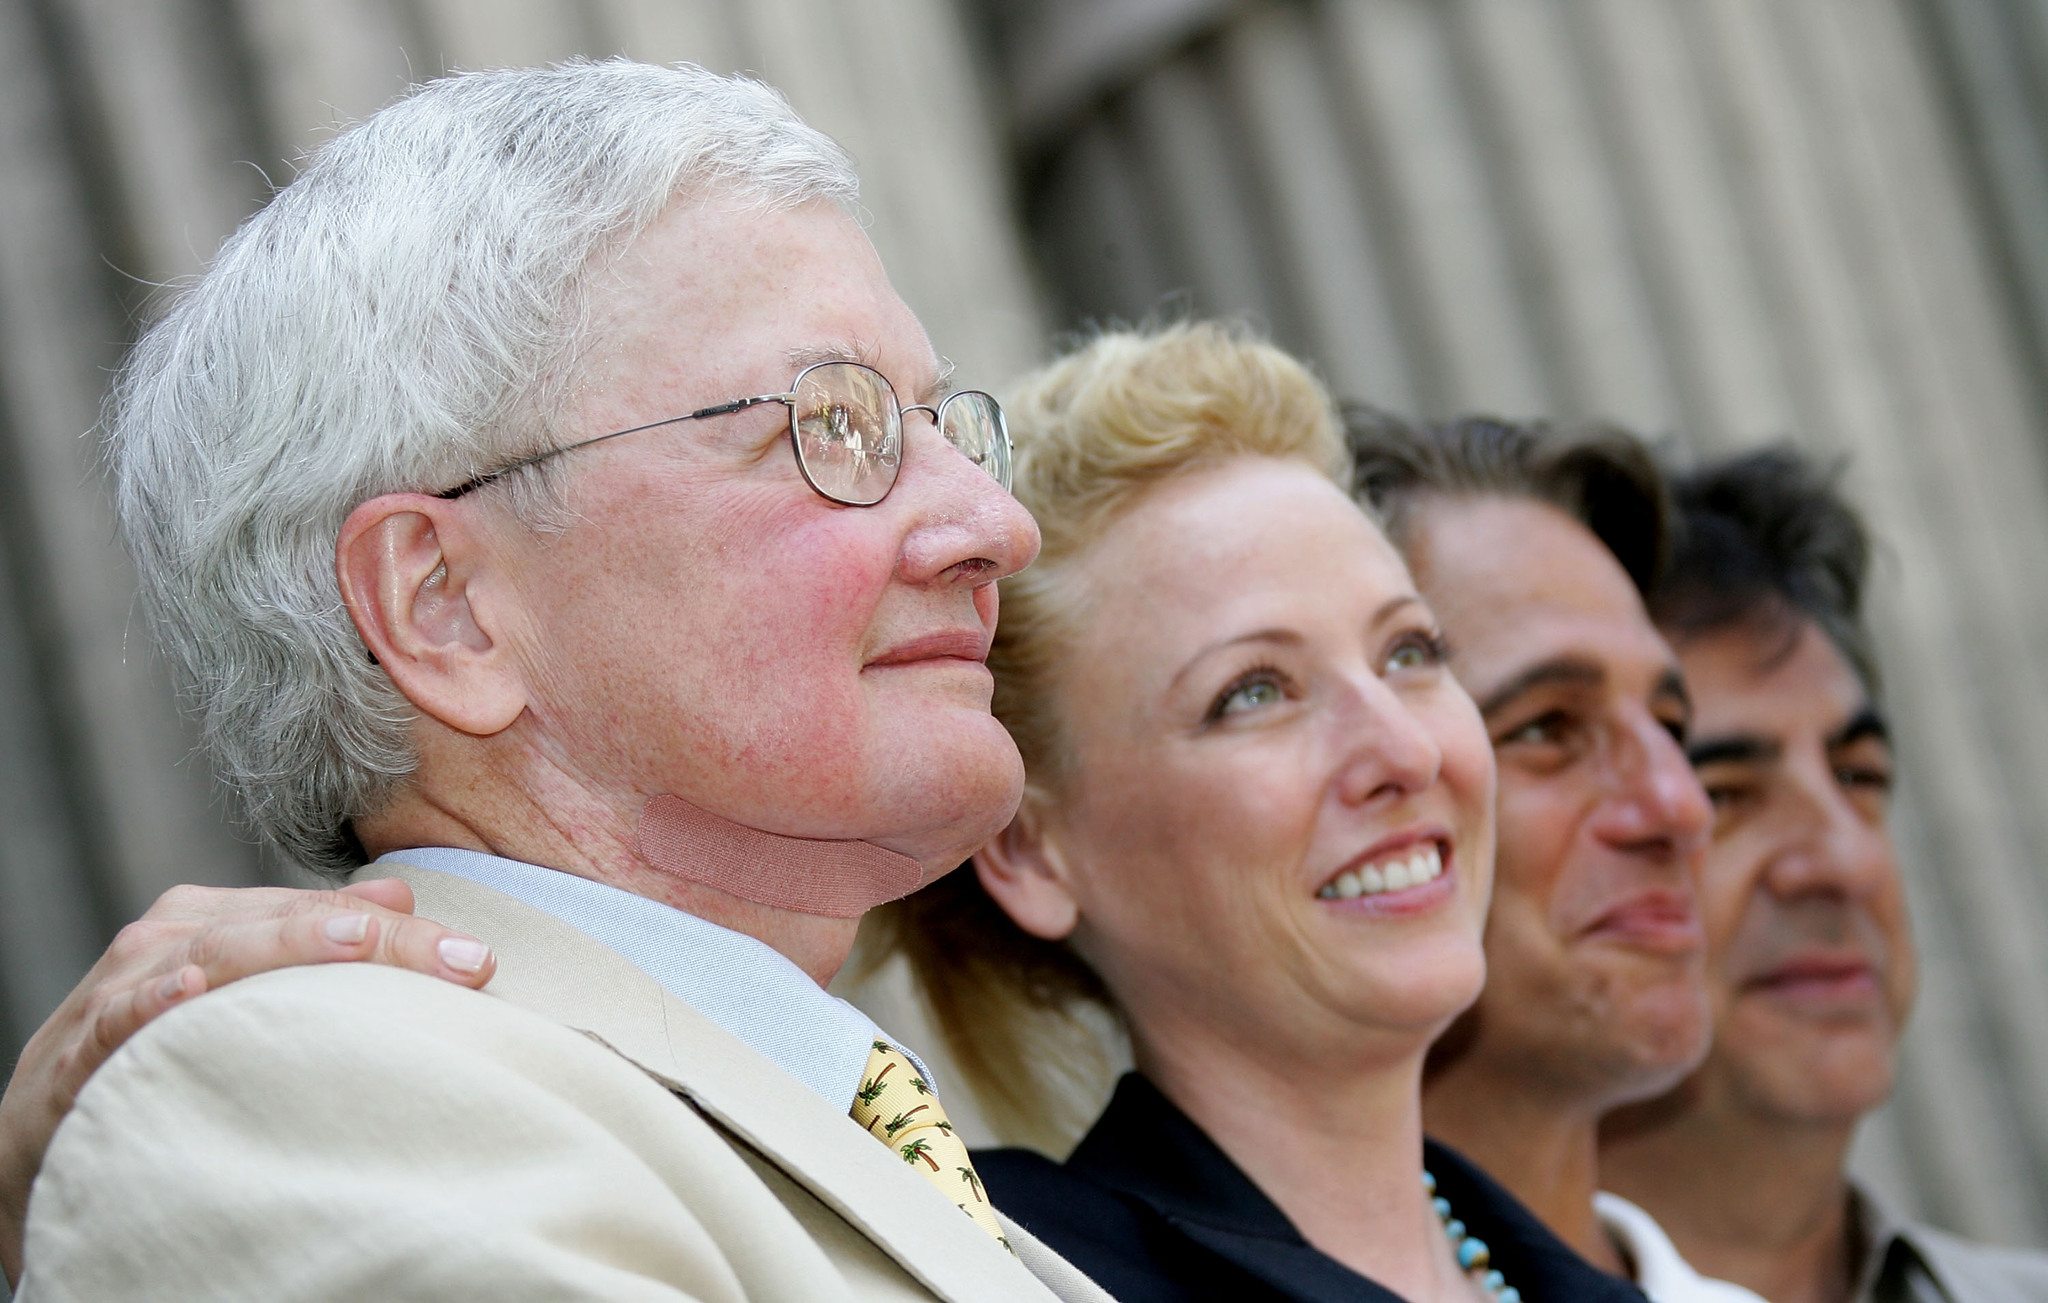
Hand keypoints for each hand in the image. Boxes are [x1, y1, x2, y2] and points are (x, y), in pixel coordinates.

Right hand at [0, 879, 494, 1284]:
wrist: (49, 1126)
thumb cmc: (163, 1050)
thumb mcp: (245, 992)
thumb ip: (315, 943)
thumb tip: (401, 900)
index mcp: (218, 919)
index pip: (325, 913)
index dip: (406, 934)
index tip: (480, 961)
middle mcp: (172, 939)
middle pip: (286, 925)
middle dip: (374, 940)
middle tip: (455, 960)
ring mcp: (123, 989)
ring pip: (212, 954)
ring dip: (283, 947)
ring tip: (352, 943)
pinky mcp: (80, 1051)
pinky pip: (119, 1021)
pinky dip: (152, 1006)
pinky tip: (189, 998)